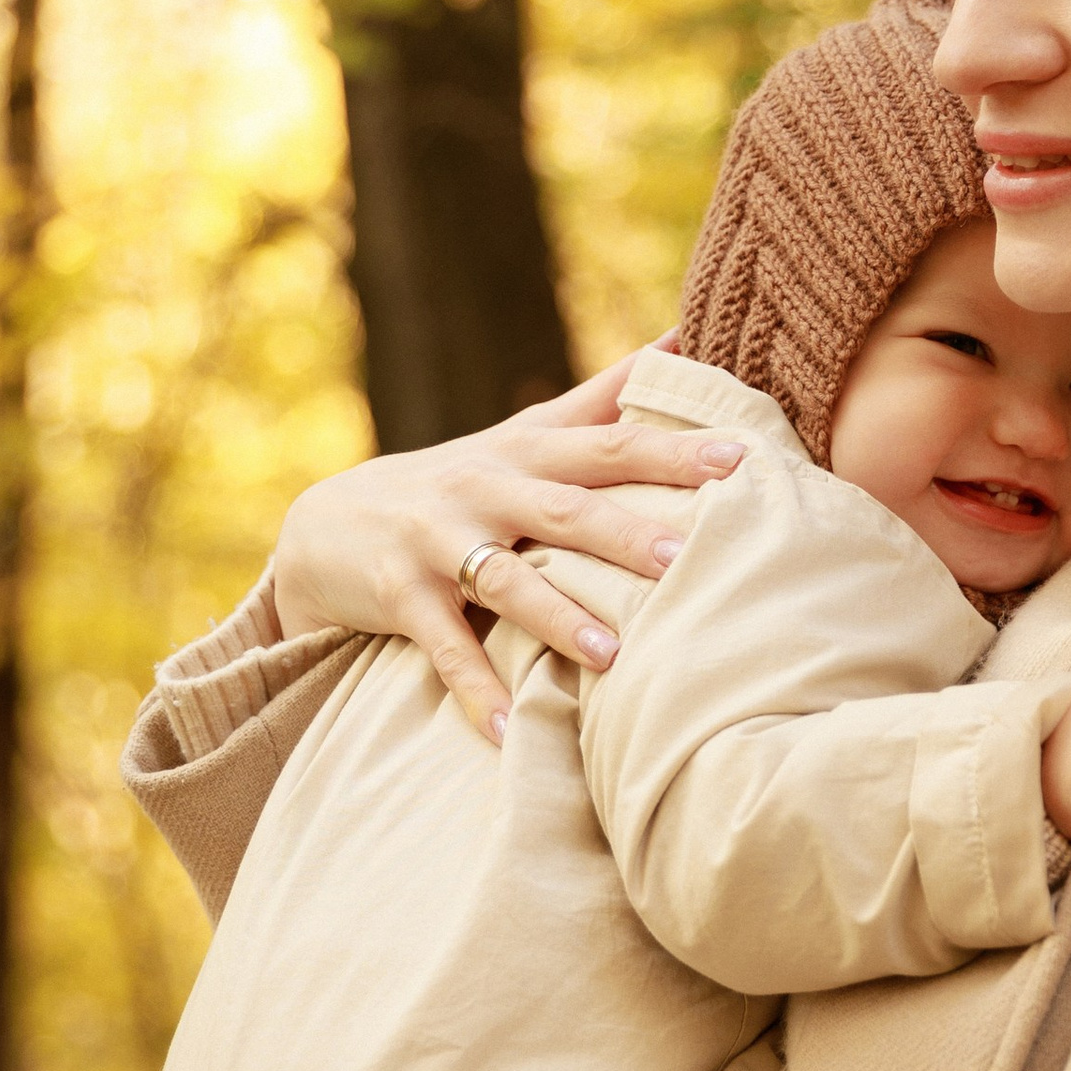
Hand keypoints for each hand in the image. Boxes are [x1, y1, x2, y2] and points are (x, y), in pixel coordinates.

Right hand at [270, 355, 748, 745]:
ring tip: (610, 653)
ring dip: (555, 617)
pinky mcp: (398, 595)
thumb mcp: (525, 434)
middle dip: (625, 532)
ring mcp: (437, 541)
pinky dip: (473, 691)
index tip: (740, 459)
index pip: (609, 446)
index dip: (672, 450)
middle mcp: (485, 488)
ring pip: (503, 579)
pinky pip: (441, 648)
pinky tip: (507, 734)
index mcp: (527, 451)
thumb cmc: (460, 482)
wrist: (329, 524)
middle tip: (686, 558)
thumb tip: (685, 336)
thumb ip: (605, 395)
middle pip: (563, 508)